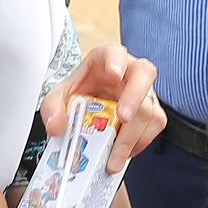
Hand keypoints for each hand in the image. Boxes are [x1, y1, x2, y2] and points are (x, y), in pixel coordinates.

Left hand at [44, 42, 164, 163]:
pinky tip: (121, 153)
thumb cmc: (79, 94)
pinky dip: (138, 143)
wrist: (87, 107)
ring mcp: (144, 92)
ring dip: (133, 135)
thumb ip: (52, 109)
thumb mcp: (58, 98)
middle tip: (122, 117)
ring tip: (114, 156)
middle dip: (134, 98)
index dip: (116, 61)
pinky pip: (154, 126)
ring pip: (150, 107)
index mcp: (106, 58)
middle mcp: (130, 71)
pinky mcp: (151, 112)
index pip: (115, 51)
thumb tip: (57, 126)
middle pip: (144, 75)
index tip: (113, 74)